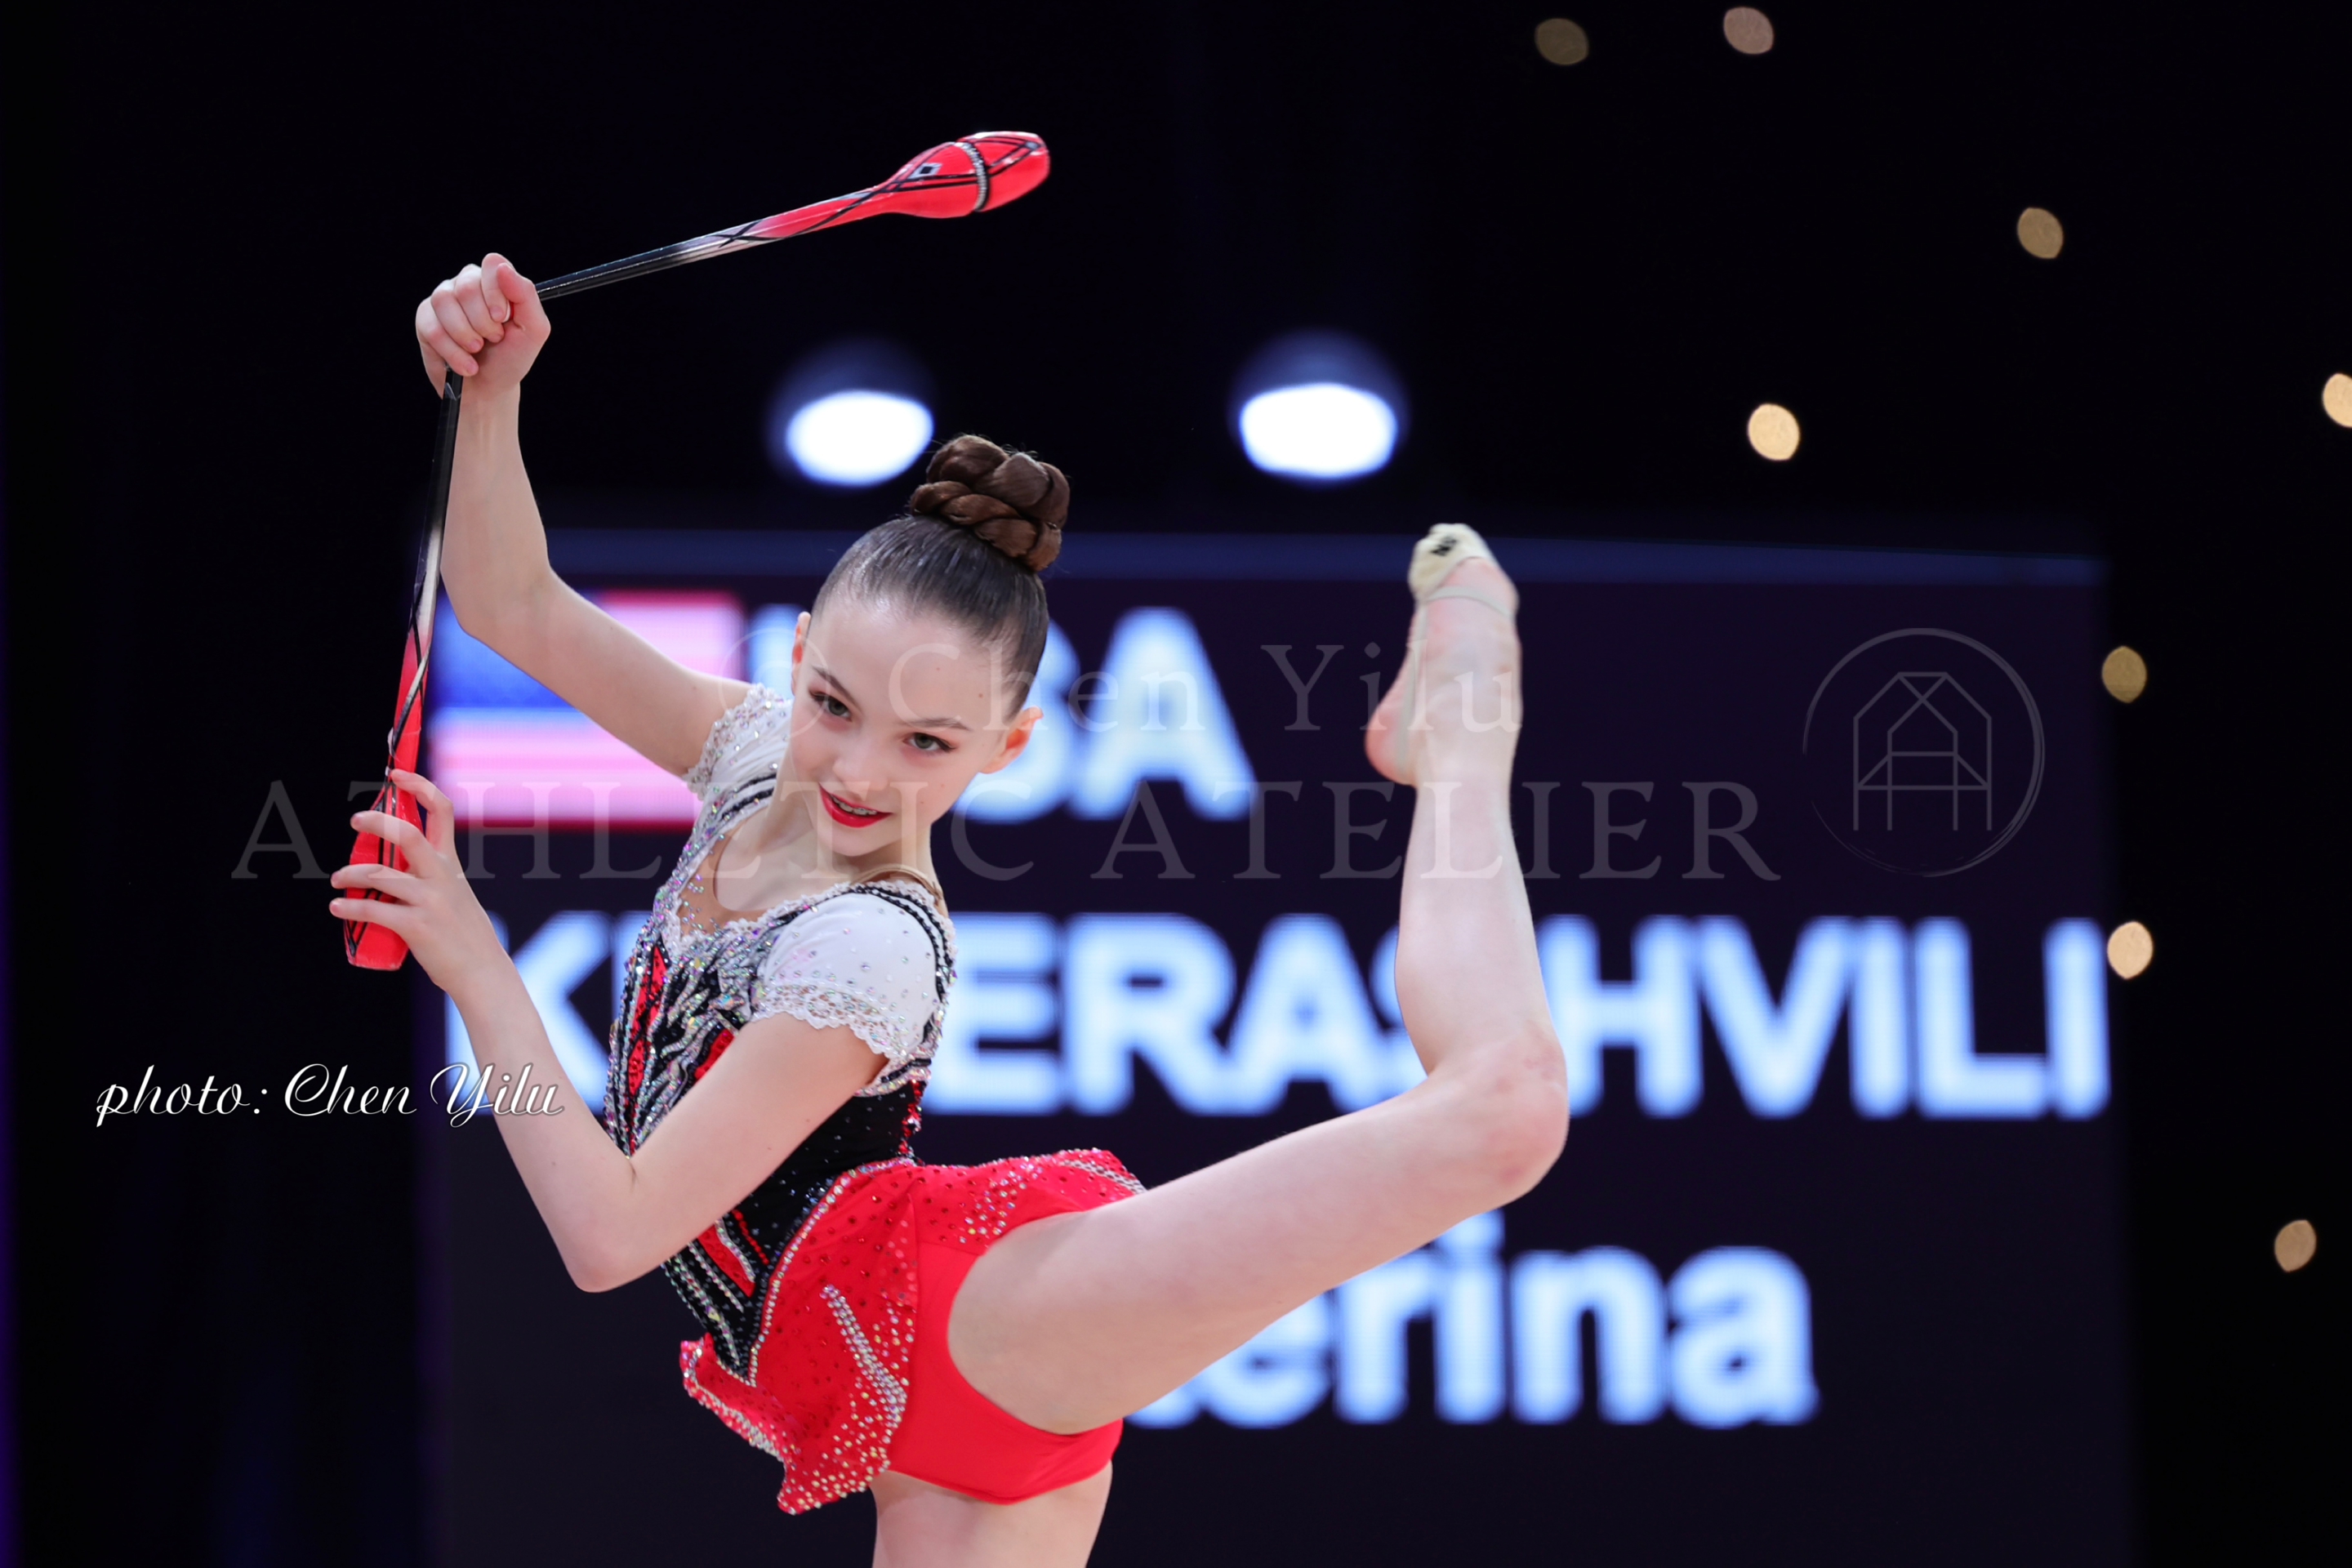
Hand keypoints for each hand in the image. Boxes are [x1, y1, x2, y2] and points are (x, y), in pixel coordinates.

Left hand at [331, 770, 507, 995]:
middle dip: (377, 822)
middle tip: (356, 820)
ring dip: (351, 874)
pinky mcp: (416, 926)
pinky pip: (373, 910)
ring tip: (338, 880)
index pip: (442, 811)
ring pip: (381, 874)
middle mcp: (442, 877)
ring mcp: (429, 901)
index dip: (420, 786)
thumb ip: (428, 879)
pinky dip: (350, 906)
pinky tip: (338, 907)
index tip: (397, 774)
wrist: (482, 973)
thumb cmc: (463, 935)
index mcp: (451, 865)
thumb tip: (388, 868)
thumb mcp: (454, 896)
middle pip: (408, 834)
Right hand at [414, 253, 550, 397]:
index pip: (491, 264)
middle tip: (492, 340)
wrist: (489, 389)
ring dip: (465, 336)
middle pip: (466, 286)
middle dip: (482, 322)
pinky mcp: (425, 318)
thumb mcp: (533, 330)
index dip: (495, 293)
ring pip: (444, 302)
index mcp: (495, 281)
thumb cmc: (511, 357)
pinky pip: (432, 327)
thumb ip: (525, 296)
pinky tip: (465, 363)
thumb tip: (503, 268)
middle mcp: (467, 284)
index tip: (502, 319)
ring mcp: (444, 299)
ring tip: (477, 351)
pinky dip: (452, 351)